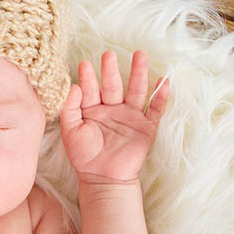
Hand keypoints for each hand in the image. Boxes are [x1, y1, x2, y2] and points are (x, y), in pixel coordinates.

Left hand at [60, 50, 169, 182]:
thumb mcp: (70, 131)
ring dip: (139, 73)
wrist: (102, 178)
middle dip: (111, 70)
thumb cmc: (83, 155)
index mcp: (93, 109)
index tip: (85, 64)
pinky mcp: (146, 127)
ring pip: (136, 91)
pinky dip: (161, 96)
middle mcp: (112, 108)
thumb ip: (70, 108)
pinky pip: (155, 109)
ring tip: (140, 55)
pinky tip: (164, 81)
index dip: (88, 77)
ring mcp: (130, 116)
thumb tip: (74, 86)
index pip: (91, 89)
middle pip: (114, 85)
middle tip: (109, 54)